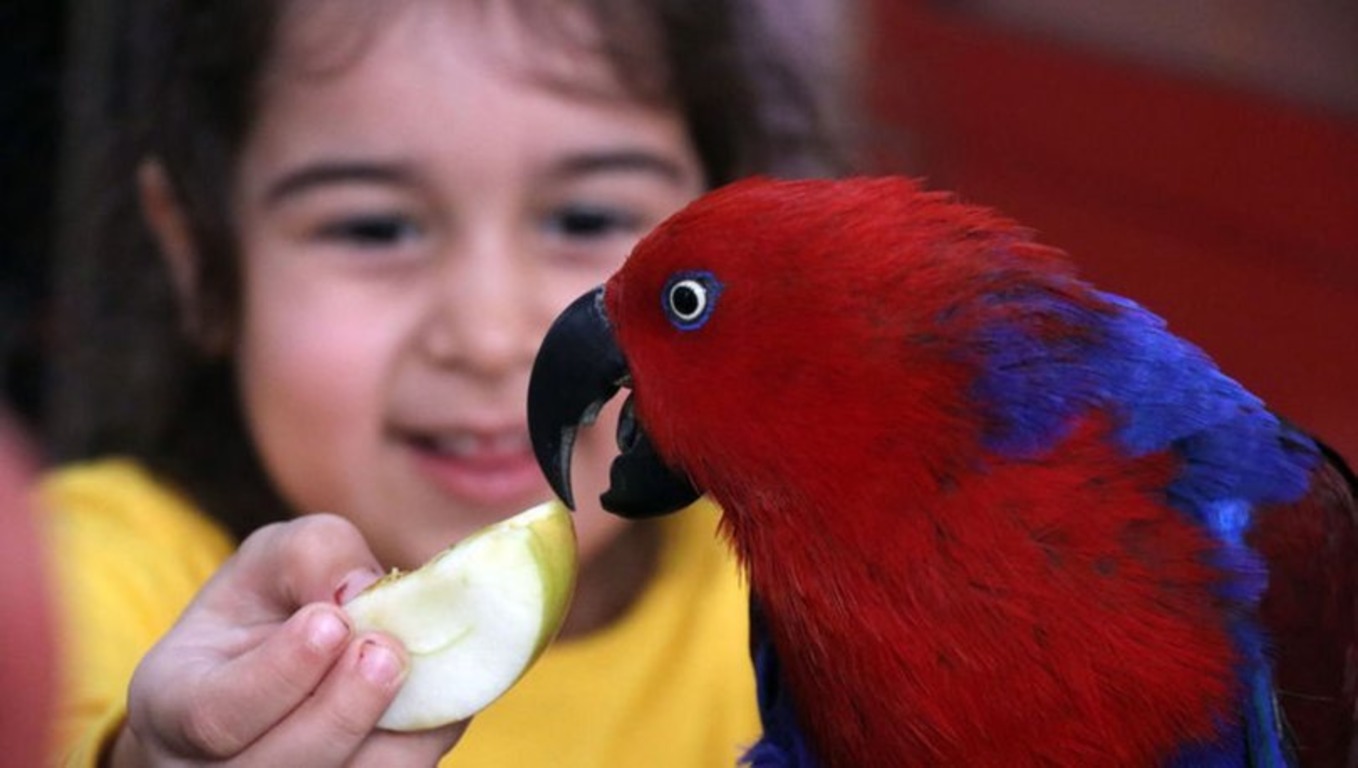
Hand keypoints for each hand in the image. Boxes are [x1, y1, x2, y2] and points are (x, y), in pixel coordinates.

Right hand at [110, 514, 466, 766]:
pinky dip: (424, 742)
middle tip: (385, 652)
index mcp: (174, 708)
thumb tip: (362, 587)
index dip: (281, 672)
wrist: (283, 662)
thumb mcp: (270, 561)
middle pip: (282, 766)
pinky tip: (441, 692)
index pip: (218, 714)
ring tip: (416, 669)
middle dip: (342, 709)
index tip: (330, 621)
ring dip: (392, 733)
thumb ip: (309, 557)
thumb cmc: (267, 609)